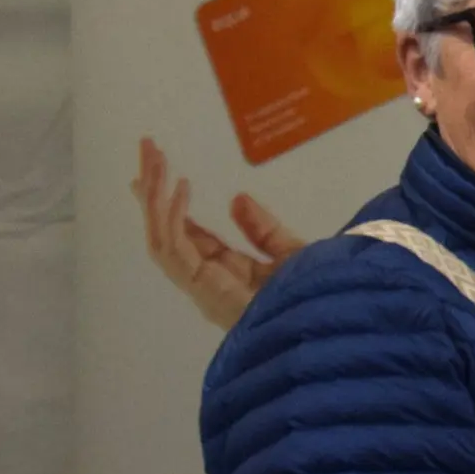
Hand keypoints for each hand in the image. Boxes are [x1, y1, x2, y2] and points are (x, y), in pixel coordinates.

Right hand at [133, 136, 303, 330]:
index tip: (160, 174)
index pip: (187, 237)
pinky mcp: (203, 287)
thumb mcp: (290, 254)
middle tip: (147, 148)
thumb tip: (237, 198)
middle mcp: (206, 281)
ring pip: (162, 236)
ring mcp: (201, 286)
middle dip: (154, 190)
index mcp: (225, 275)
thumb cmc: (316, 298)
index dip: (171, 206)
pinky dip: (173, 216)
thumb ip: (263, 230)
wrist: (328, 325)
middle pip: (167, 231)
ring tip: (155, 157)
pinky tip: (180, 186)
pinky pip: (175, 248)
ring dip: (155, 195)